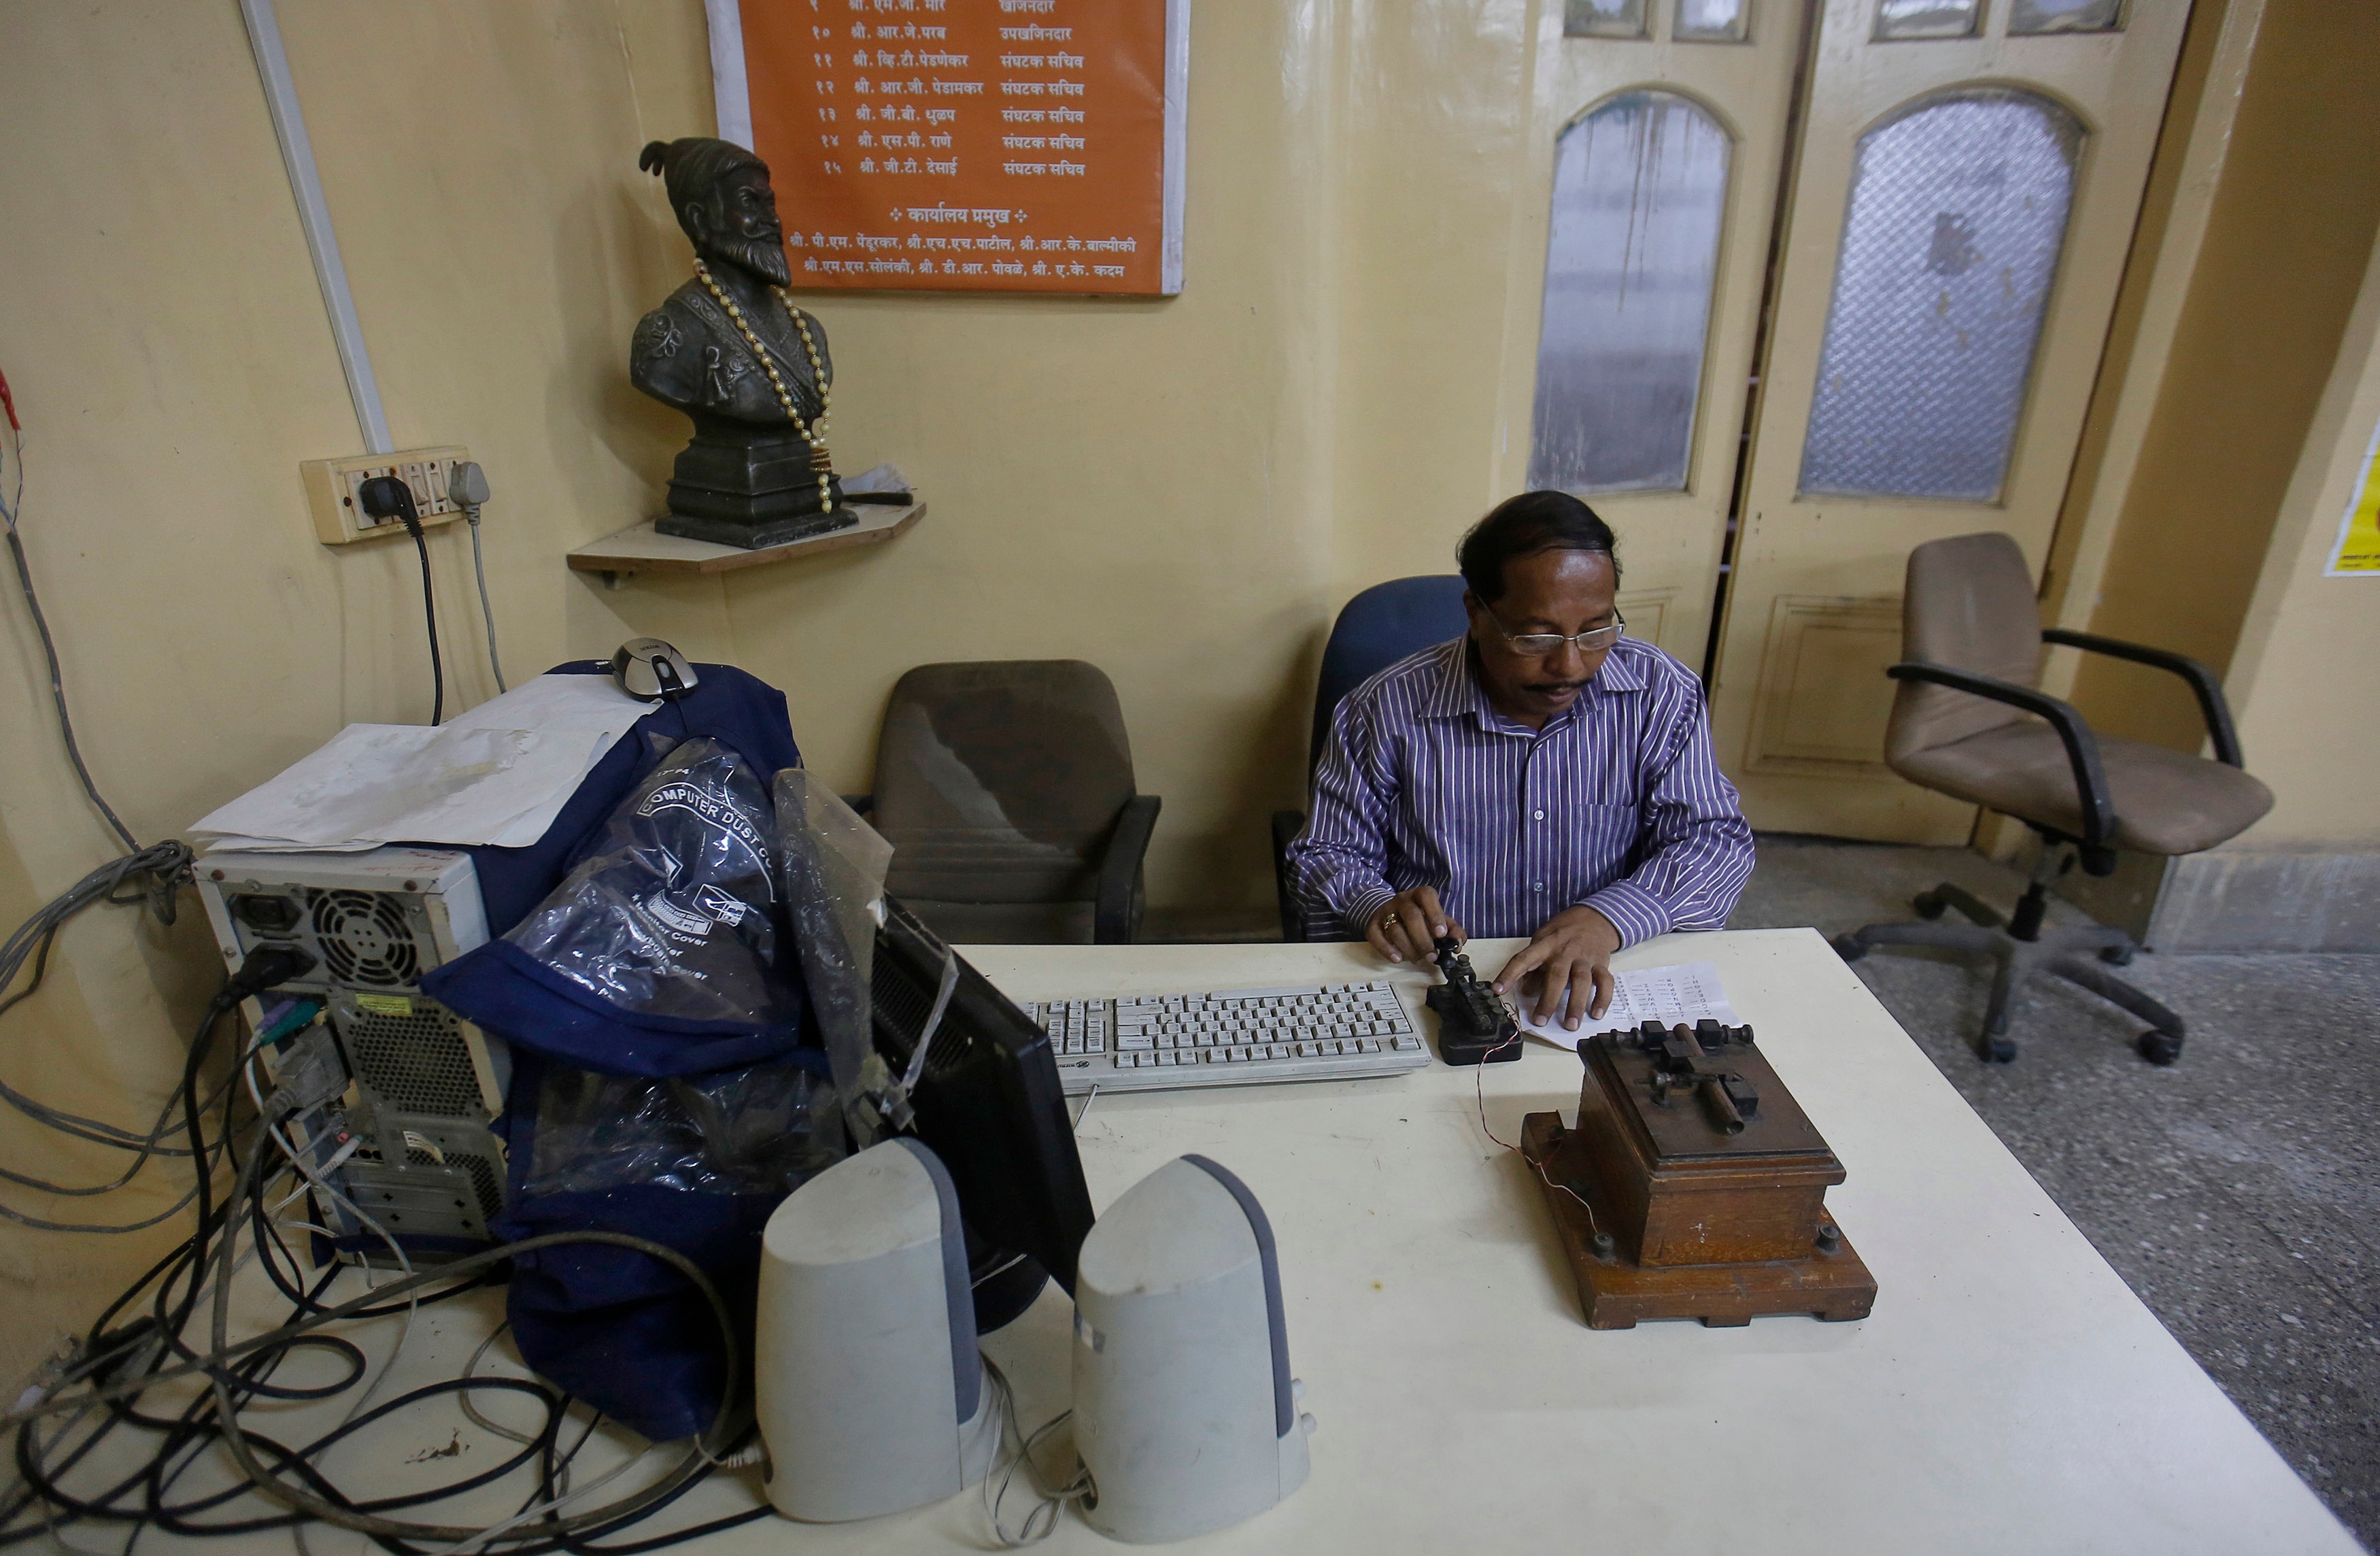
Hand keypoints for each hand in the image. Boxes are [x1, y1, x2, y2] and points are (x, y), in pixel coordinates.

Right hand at [1363, 886, 1463, 965]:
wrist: (1393, 913)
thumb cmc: (1421, 918)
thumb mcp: (1439, 921)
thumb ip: (1453, 931)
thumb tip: (1457, 944)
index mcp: (1420, 895)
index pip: (1426, 895)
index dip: (1435, 914)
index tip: (1441, 933)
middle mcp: (1402, 900)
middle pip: (1411, 915)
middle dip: (1423, 939)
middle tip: (1431, 955)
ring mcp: (1386, 911)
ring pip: (1395, 929)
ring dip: (1408, 948)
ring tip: (1417, 958)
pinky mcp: (1373, 925)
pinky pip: (1376, 936)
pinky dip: (1386, 949)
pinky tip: (1397, 958)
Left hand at [1494, 905, 1620, 1029]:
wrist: (1594, 918)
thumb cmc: (1562, 934)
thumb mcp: (1542, 943)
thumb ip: (1534, 967)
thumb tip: (1525, 991)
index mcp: (1544, 946)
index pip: (1523, 959)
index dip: (1509, 974)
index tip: (1497, 990)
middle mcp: (1565, 952)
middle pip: (1556, 976)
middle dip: (1548, 1000)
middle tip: (1540, 1021)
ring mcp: (1585, 958)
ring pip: (1582, 981)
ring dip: (1576, 1005)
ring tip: (1571, 1025)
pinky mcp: (1601, 964)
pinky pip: (1605, 982)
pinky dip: (1603, 999)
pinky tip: (1596, 1014)